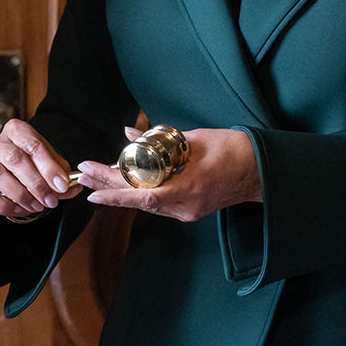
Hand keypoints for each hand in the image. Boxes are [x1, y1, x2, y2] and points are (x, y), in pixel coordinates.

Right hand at [0, 117, 81, 221]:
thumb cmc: (34, 166)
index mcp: (17, 131)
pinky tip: (18, 209)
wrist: (14, 174)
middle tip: (50, 200)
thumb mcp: (52, 167)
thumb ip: (62, 177)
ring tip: (36, 206)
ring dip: (19, 194)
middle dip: (35, 183)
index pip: (33, 145)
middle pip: (14, 158)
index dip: (49, 167)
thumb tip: (73, 188)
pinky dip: (2, 205)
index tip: (62, 185)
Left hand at [75, 126, 260, 222]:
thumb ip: (160, 139)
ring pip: (145, 202)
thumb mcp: (195, 139)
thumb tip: (130, 134)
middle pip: (138, 199)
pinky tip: (123, 179)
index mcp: (189, 187)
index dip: (116, 195)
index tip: (94, 192)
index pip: (145, 196)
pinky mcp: (188, 210)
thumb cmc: (234, 150)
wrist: (262, 171)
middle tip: (83, 173)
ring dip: (120, 189)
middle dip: (109, 185)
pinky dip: (138, 190)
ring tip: (94, 175)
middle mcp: (185, 205)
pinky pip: (157, 202)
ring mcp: (187, 211)